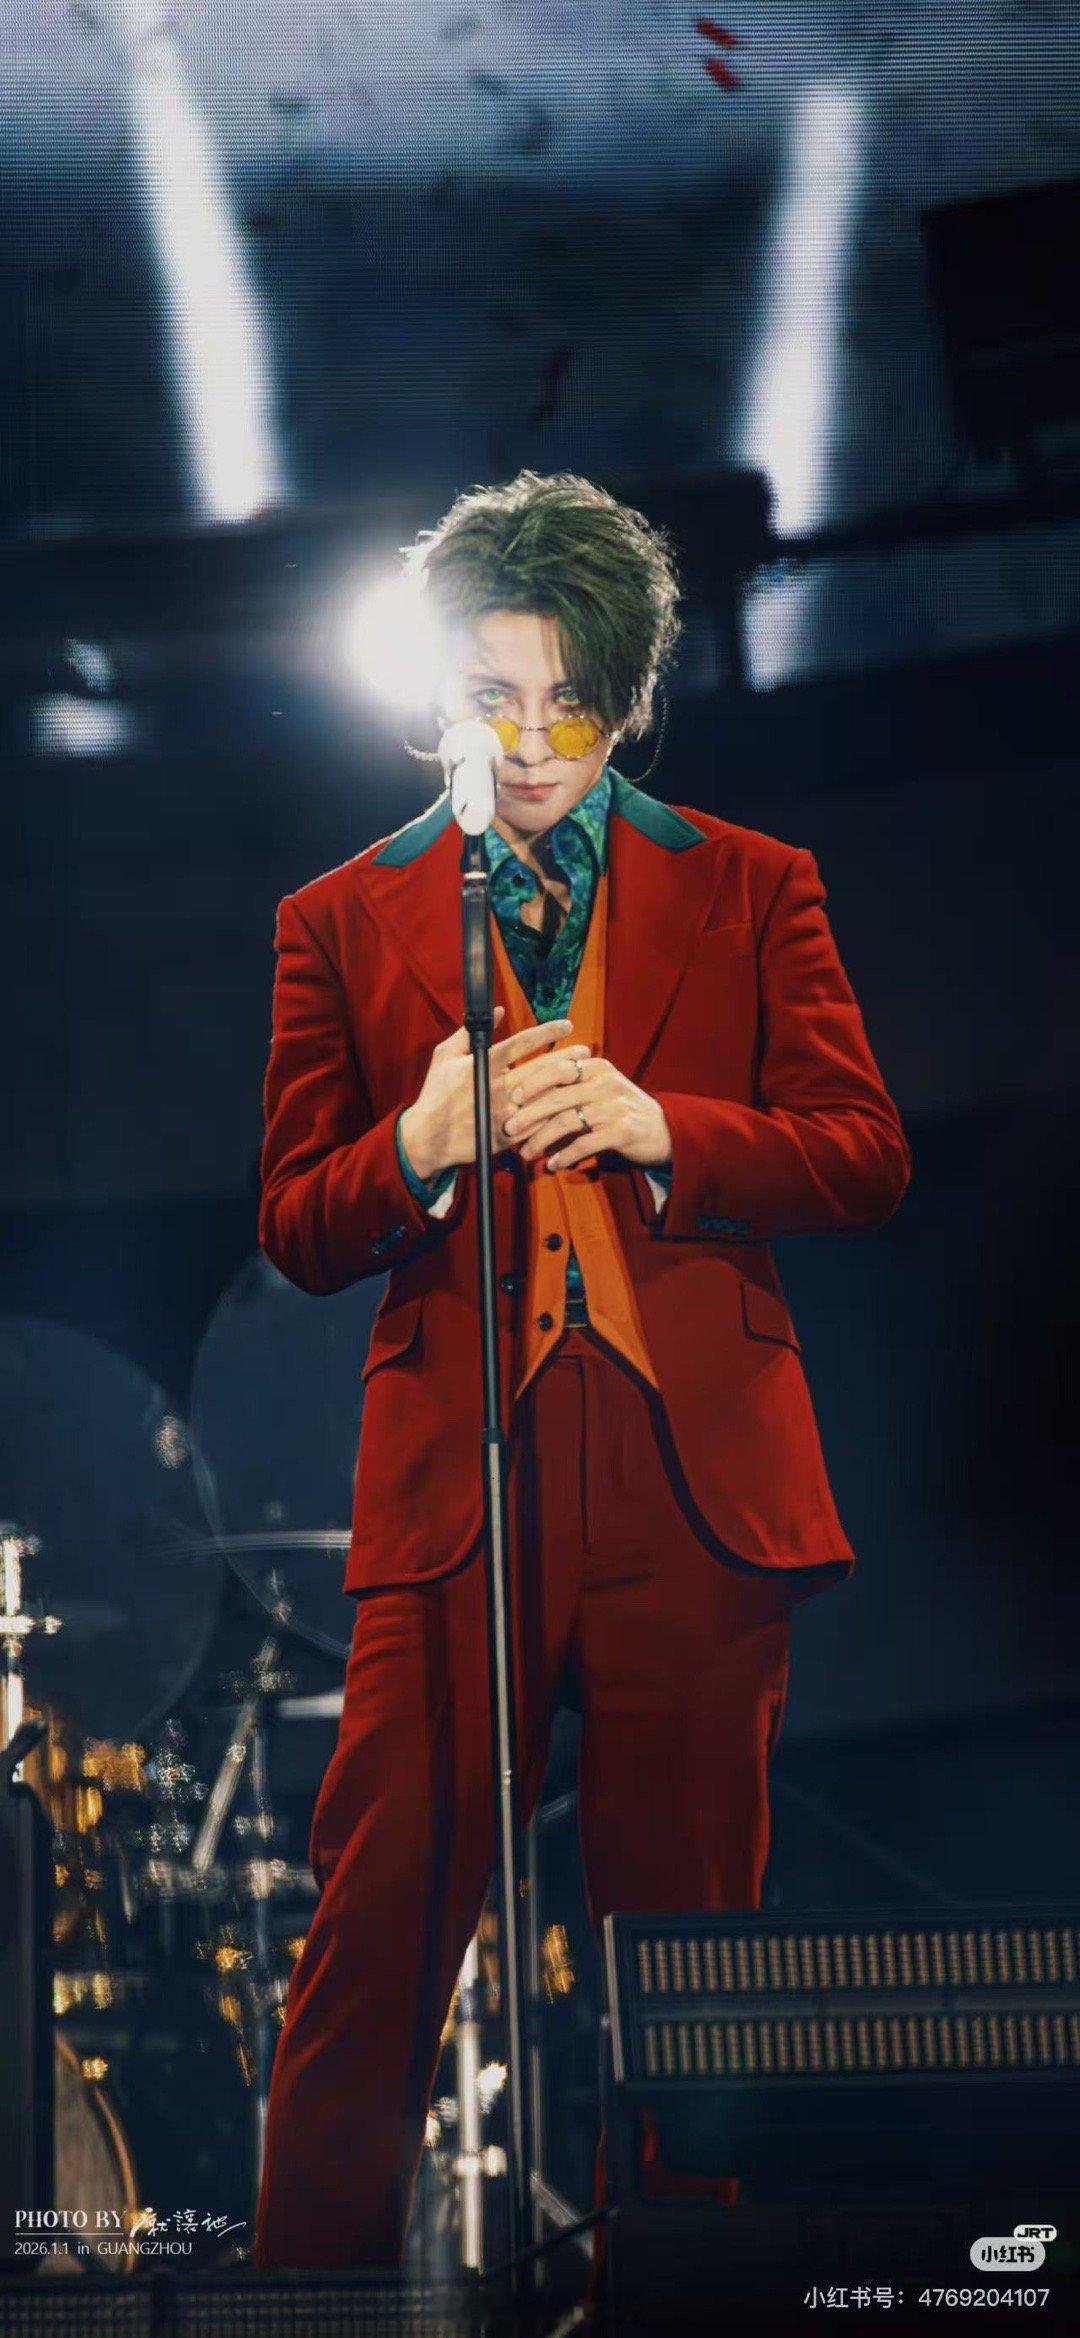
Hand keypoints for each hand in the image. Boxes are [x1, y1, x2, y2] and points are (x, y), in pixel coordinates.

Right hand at [398, 1013, 591, 1180]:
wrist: (428, 1137)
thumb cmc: (435, 1093)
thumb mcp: (445, 1056)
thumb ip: (469, 1032)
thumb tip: (497, 1012)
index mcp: (484, 1065)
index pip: (523, 1042)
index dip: (548, 1031)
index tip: (567, 1024)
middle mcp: (499, 1087)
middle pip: (543, 1068)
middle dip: (568, 1056)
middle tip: (584, 1050)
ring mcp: (506, 1113)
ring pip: (546, 1095)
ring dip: (567, 1083)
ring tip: (583, 1073)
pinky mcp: (508, 1135)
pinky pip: (539, 1123)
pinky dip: (556, 1112)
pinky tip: (571, 1103)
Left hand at [502, 1050, 672, 1172]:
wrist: (663, 1130)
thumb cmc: (622, 1109)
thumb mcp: (600, 1088)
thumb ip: (570, 1087)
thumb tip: (526, 1098)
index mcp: (596, 1067)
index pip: (556, 1069)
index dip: (530, 1083)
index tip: (509, 1099)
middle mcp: (605, 1083)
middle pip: (556, 1096)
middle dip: (528, 1114)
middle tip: (507, 1129)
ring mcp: (614, 1107)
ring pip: (566, 1121)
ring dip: (541, 1139)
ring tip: (525, 1153)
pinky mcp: (621, 1131)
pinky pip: (584, 1144)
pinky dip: (565, 1156)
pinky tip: (553, 1165)